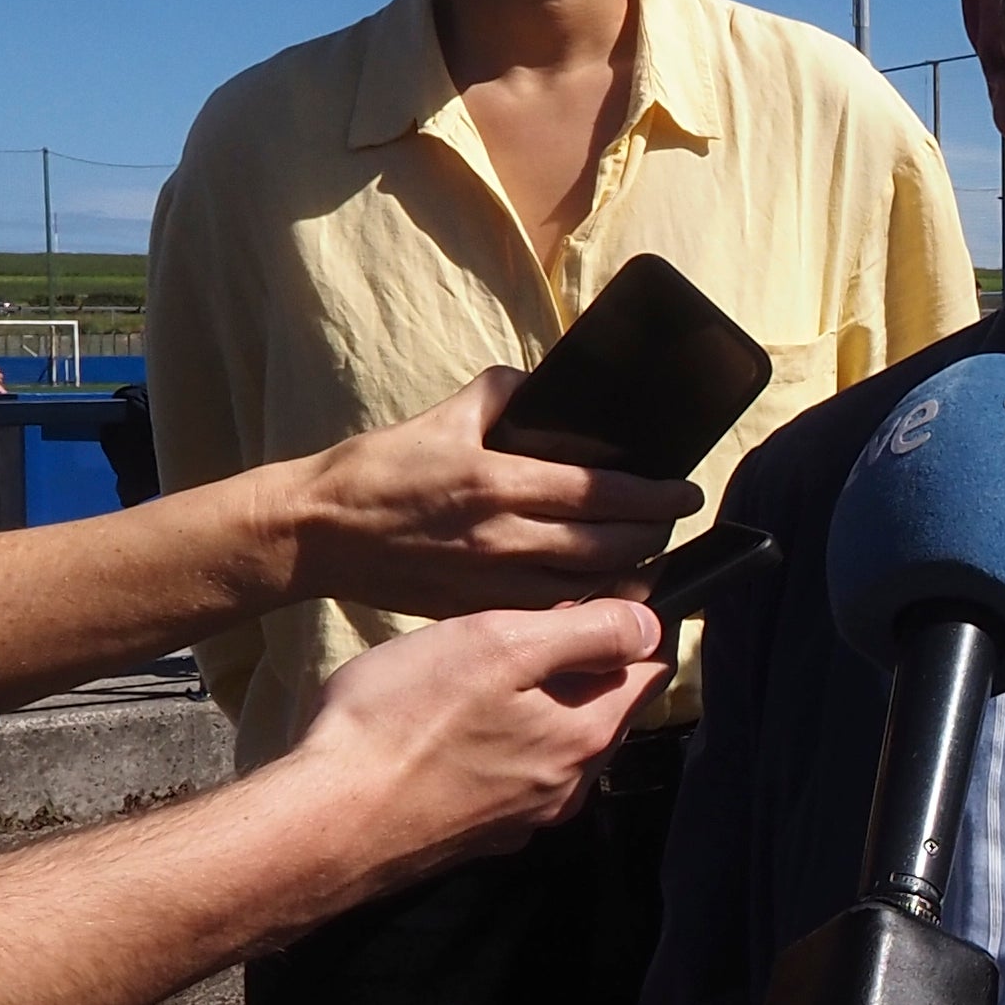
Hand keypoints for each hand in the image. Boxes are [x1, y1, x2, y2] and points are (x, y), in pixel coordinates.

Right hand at [257, 598, 669, 907]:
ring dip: (532, 710)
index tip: (580, 605)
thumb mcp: (501, 644)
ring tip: (471, 681)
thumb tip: (650, 625)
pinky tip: (446, 733)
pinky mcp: (475, 837)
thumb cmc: (404, 720)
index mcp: (587, 736)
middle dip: (575, 670)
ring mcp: (522, 820)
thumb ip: (587, 632)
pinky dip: (494, 749)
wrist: (324, 824)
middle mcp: (568, 787)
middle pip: (602, 711)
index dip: (625, 629)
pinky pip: (507, 779)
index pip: (649, 673)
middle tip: (510, 637)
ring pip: (553, 746)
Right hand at [287, 370, 698, 615]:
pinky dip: (584, 600)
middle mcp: (502, 538)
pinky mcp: (475, 610)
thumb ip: (505, 394)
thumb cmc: (379, 469)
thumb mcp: (445, 415)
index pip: (602, 492)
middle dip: (654, 535)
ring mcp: (490, 583)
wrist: (319, 532)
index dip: (655, 496)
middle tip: (674, 521)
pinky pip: (550, 611)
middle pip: (608, 546)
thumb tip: (548, 392)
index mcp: (497, 482)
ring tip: (648, 552)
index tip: (685, 492)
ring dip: (628, 572)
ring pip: (587, 586)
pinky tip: (599, 586)